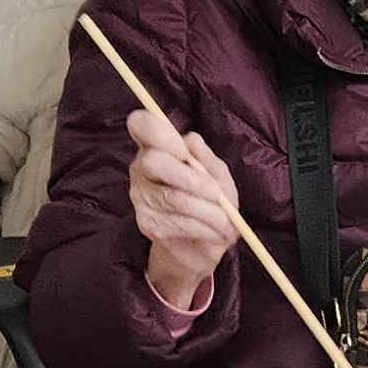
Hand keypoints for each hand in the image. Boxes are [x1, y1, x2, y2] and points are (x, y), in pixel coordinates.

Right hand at [123, 113, 238, 313]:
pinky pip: (178, 222)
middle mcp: (141, 167)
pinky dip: (204, 228)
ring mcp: (140, 196)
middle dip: (191, 179)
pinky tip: (215, 231)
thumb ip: (205, 158)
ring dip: (208, 210)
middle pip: (154, 162)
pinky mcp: (147, 223)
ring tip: (227, 220)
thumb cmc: (209, 199)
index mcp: (156, 146)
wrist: (202, 243)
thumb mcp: (216, 174)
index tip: (182, 150)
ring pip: (173, 197)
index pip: (140, 124)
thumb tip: (192, 140)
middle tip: (216, 193)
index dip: (158, 133)